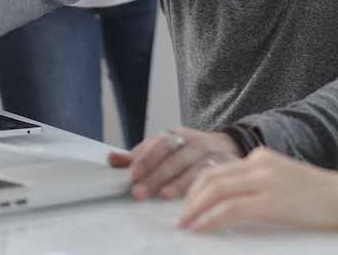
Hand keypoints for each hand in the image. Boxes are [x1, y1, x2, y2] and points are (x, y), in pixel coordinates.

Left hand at [107, 127, 240, 200]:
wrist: (225, 147)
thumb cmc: (188, 152)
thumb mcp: (165, 149)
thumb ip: (139, 156)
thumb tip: (111, 159)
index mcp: (177, 135)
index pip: (159, 143)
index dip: (146, 158)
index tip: (132, 175)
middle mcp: (194, 142)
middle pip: (174, 157)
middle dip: (156, 175)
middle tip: (139, 192)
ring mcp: (211, 154)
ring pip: (194, 167)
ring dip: (178, 183)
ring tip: (163, 194)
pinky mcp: (226, 167)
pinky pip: (214, 178)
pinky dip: (201, 189)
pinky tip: (191, 201)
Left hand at [178, 147, 337, 232]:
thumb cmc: (320, 197)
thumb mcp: (284, 183)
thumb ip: (259, 186)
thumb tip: (233, 203)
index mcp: (261, 157)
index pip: (218, 169)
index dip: (196, 188)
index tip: (187, 204)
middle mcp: (260, 163)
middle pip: (211, 178)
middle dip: (190, 199)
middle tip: (181, 218)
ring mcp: (266, 180)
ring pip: (216, 191)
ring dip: (195, 210)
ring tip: (186, 225)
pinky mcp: (272, 200)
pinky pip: (231, 209)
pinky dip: (211, 219)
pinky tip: (202, 228)